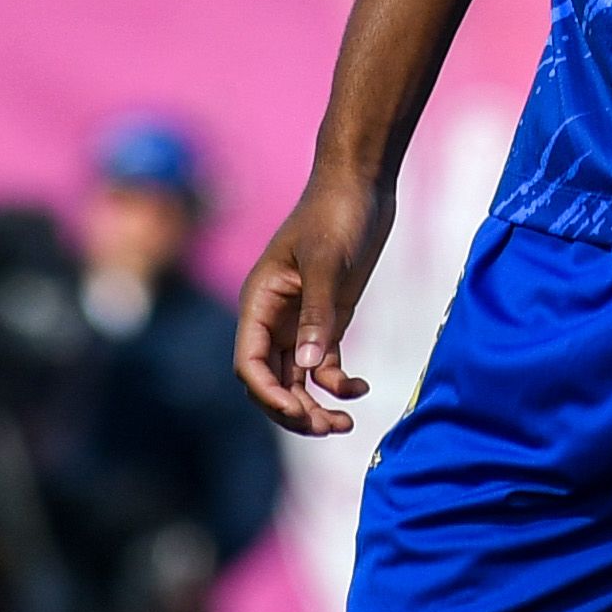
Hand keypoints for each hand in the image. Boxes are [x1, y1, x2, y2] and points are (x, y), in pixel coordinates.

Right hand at [232, 173, 392, 436]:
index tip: (300, 413)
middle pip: (270, 382)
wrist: (361, 183)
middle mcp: (273, 318)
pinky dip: (339, 384)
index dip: (268, 395)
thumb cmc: (336, 213)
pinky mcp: (327, 319)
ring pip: (295, 381)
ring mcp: (299, 321)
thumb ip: (318, 314)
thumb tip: (307, 369)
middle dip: (293, 411)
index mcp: (259, 303)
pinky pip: (323, 366)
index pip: (249, 364)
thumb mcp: (327, 262)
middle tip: (330, 428)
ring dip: (314, 407)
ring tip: (345, 425)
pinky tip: (363, 388)